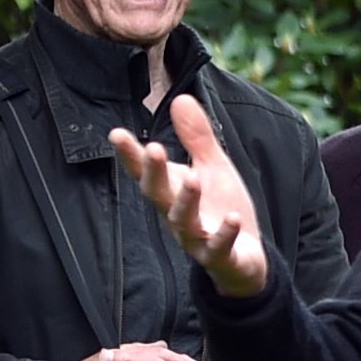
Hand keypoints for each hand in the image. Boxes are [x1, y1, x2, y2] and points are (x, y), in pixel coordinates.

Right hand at [110, 94, 268, 296]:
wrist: (243, 261)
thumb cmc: (220, 209)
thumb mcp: (213, 169)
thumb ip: (197, 138)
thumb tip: (180, 98)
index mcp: (171, 191)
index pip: (145, 171)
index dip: (130, 155)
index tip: (117, 134)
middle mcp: (175, 215)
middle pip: (157, 193)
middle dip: (154, 173)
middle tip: (153, 149)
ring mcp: (196, 239)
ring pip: (183, 221)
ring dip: (186, 201)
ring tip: (193, 179)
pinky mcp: (221, 258)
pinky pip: (219, 248)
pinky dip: (224, 234)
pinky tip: (232, 218)